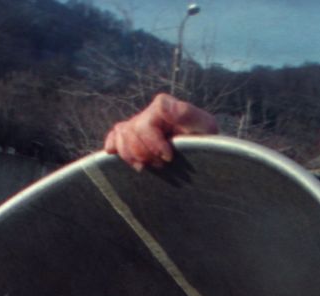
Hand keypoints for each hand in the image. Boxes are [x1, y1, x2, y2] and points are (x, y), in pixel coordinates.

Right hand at [103, 94, 218, 169]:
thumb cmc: (205, 140)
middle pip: (131, 131)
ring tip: (148, 166)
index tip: (169, 157)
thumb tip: (164, 105)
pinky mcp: (131, 138)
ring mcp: (137, 126)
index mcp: (164, 108)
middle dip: (145, 153)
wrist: (202, 153)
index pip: (146, 122)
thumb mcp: (205, 127)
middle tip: (162, 165)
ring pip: (121, 136)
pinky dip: (114, 147)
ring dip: (132, 156)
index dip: (153, 143)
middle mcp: (148, 115)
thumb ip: (187, 113)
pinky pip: (114, 137)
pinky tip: (124, 158)